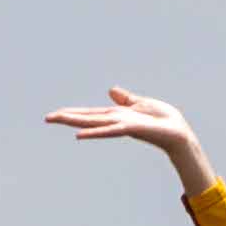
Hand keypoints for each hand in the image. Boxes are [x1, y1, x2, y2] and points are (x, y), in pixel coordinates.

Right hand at [47, 87, 208, 183]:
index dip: (74, 112)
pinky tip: (78, 135)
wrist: (179, 133)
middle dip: (67, 117)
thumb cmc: (164, 120)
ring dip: (74, 121)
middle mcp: (115, 121)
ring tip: (55, 119)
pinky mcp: (130, 128)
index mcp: (117, 115)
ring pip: (93, 122)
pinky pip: (109, 130)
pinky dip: (94, 132)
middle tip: (46, 118)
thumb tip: (110, 91)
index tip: (57, 113)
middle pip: (87, 118)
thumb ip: (125, 99)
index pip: (91, 113)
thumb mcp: (141, 103)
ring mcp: (121, 125)